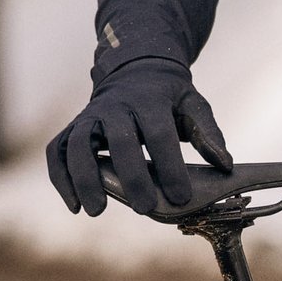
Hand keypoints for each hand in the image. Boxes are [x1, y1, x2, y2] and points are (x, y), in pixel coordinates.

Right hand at [46, 59, 231, 216]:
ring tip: (96, 211)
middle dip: (131, 176)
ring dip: (85, 179)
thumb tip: (224, 165)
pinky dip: (60, 178)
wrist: (134, 70)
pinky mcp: (72, 128)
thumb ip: (207, 133)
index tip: (181, 198)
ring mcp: (89, 116)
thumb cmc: (169, 97)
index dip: (170, 167)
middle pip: (119, 141)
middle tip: (144, 209)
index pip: (160, 135)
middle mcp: (114, 106)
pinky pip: (57, 151)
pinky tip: (74, 206)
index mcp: (149, 100)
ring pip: (78, 146)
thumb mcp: (193, 105)